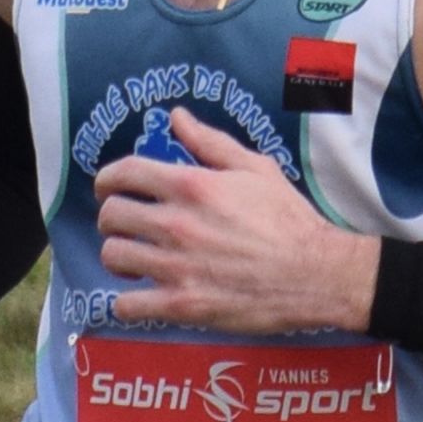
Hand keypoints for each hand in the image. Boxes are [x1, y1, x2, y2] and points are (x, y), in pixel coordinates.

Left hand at [90, 113, 374, 333]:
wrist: (314, 274)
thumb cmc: (288, 219)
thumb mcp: (255, 168)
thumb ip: (210, 143)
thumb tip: (176, 116)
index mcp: (192, 185)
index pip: (124, 173)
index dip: (108, 179)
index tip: (109, 188)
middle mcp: (176, 223)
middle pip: (111, 215)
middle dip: (113, 218)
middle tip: (128, 226)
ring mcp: (176, 266)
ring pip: (113, 256)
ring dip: (120, 256)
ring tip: (137, 259)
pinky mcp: (182, 304)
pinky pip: (126, 305)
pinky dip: (126, 302)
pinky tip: (139, 297)